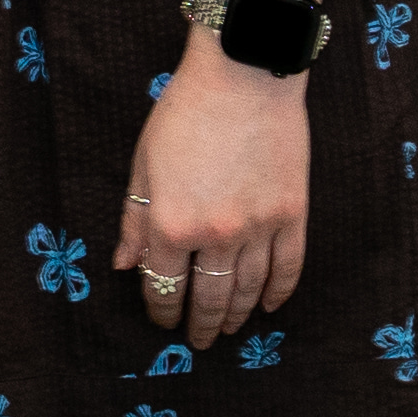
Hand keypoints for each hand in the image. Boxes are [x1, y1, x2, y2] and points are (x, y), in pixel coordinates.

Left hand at [112, 0, 319, 344]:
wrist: (243, 76)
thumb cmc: (184, 112)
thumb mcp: (144, 163)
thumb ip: (134, 219)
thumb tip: (124, 265)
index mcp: (172, 222)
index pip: (163, 284)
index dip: (160, 308)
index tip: (161, 321)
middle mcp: (216, 234)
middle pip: (210, 297)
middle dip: (201, 323)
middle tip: (199, 341)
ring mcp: (260, 227)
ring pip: (249, 289)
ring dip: (238, 315)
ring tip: (229, 329)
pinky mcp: (293, 215)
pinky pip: (288, 268)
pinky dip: (279, 293)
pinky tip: (270, 307)